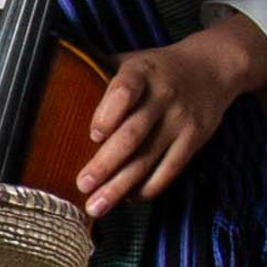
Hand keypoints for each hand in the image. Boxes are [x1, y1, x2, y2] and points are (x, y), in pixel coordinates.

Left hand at [75, 15, 266, 216]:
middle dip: (106, 164)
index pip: (125, 90)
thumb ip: (100, 73)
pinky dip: (149, 187)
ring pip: (148, 158)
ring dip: (121, 186)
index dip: (109, 112)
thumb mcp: (132, 61)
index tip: (93, 135)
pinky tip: (129, 198)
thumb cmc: (157, 69)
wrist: (212, 68)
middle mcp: (162, 96)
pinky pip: (170, 169)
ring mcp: (180, 120)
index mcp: (141, 72)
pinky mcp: (194, 139)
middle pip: (133, 134)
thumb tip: (54, 86)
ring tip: (97, 206)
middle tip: (83, 185)